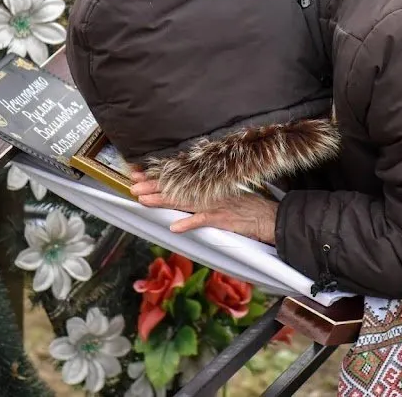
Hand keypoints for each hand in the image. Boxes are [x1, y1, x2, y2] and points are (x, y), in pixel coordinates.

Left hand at [130, 170, 278, 244]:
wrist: (269, 217)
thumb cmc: (246, 208)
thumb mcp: (222, 197)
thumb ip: (202, 197)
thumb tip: (181, 198)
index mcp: (207, 186)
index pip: (178, 179)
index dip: (156, 176)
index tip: (137, 173)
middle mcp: (208, 192)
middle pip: (176, 188)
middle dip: (153, 186)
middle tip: (133, 185)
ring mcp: (215, 204)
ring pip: (184, 201)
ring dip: (163, 201)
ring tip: (144, 200)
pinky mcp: (223, 218)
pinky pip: (204, 220)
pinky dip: (189, 223)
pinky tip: (175, 227)